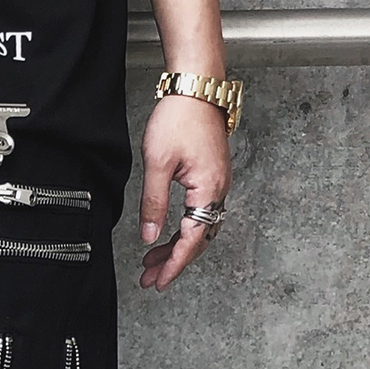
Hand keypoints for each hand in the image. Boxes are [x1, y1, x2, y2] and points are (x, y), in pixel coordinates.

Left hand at [137, 92, 230, 290]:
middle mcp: (220, 189)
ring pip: (200, 226)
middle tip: (150, 278)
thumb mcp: (157, 163)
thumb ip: (153, 202)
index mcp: (209, 189)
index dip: (175, 264)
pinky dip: (183, 228)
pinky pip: (200, 212)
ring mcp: (218, 183)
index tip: (159, 281)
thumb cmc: (180, 117)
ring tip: (152, 261)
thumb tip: (150, 236)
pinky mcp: (212, 176)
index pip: (192, 239)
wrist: (196, 87)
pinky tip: (167, 234)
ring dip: (177, 246)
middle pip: (199, 238)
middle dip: (173, 261)